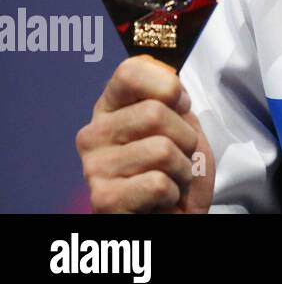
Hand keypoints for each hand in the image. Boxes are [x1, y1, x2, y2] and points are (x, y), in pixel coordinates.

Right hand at [75, 56, 214, 212]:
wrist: (178, 212)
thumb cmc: (178, 166)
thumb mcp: (181, 121)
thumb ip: (171, 95)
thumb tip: (171, 82)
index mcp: (110, 107)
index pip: (130, 72)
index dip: (169, 87)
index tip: (180, 106)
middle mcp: (93, 134)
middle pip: (154, 112)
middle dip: (185, 137)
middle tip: (179, 156)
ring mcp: (94, 168)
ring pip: (161, 150)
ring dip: (182, 168)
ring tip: (171, 179)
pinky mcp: (103, 200)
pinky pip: (158, 183)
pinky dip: (173, 192)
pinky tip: (161, 200)